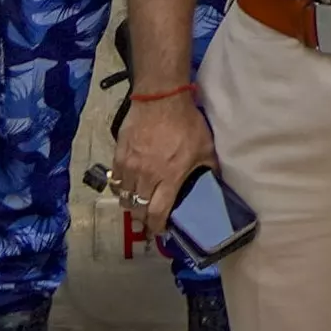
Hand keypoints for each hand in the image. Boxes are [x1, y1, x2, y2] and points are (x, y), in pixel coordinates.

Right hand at [110, 91, 213, 228]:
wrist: (160, 99)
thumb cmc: (186, 123)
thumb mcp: (205, 148)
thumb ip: (208, 169)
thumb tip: (214, 184)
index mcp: (169, 177)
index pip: (157, 213)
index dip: (156, 227)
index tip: (159, 231)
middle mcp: (146, 176)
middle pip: (138, 209)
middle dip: (143, 218)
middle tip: (149, 220)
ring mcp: (130, 166)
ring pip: (124, 197)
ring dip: (131, 204)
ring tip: (138, 205)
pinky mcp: (118, 156)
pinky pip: (116, 180)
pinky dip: (121, 188)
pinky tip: (128, 186)